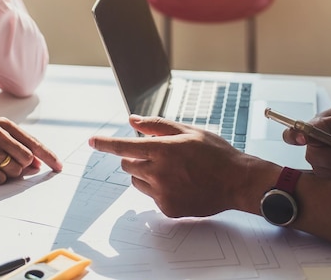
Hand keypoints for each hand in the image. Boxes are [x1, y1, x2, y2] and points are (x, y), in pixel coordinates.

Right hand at [0, 117, 62, 183]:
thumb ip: (18, 148)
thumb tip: (37, 164)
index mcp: (5, 125)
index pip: (34, 143)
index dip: (48, 156)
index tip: (59, 166)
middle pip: (26, 158)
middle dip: (21, 167)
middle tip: (6, 164)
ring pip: (14, 169)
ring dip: (7, 173)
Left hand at [89, 115, 274, 217]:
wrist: (238, 183)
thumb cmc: (216, 154)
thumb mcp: (189, 132)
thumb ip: (157, 126)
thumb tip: (133, 121)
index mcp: (163, 149)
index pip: (123, 146)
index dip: (105, 144)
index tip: (92, 141)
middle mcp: (159, 172)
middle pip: (127, 164)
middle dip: (135, 157)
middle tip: (157, 154)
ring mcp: (162, 193)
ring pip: (137, 181)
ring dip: (145, 173)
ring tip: (172, 170)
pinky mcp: (167, 209)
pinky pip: (151, 196)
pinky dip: (158, 189)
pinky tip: (180, 184)